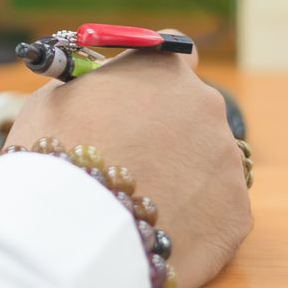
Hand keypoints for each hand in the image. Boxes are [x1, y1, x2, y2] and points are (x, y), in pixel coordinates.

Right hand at [5, 31, 251, 287]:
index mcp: (161, 69)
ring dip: (180, 178)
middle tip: (129, 163)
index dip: (157, 78)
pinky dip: (191, 221)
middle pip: (194, 113)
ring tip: (133, 206)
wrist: (68, 235)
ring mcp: (226, 161)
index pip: (178, 52)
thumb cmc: (52, 156)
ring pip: (206, 164)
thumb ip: (92, 88)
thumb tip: (100, 93)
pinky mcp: (235, 213)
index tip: (141, 96)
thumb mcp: (55, 99)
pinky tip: (152, 231)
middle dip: (167, 133)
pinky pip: (215, 211)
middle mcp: (205, 105)